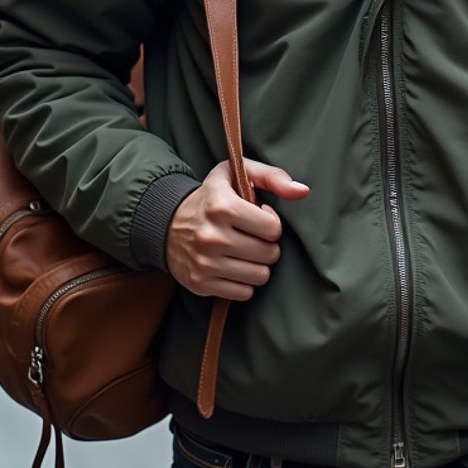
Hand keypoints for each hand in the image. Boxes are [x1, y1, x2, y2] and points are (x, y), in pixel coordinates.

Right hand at [166, 158, 308, 299]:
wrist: (165, 223)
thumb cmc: (211, 197)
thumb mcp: (236, 174)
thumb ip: (273, 176)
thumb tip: (302, 191)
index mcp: (222, 206)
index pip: (272, 228)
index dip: (271, 224)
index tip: (258, 218)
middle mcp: (211, 236)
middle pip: (269, 254)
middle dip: (267, 245)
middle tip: (252, 237)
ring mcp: (204, 263)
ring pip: (259, 276)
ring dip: (257, 265)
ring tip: (244, 251)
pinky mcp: (200, 283)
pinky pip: (243, 293)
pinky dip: (244, 282)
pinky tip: (233, 266)